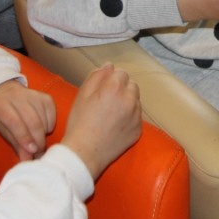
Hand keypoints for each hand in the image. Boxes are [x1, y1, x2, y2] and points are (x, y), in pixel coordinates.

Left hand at [0, 80, 57, 160]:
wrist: (7, 96)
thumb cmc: (4, 117)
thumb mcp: (5, 132)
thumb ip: (16, 145)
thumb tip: (27, 159)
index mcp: (0, 104)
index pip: (14, 122)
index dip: (24, 137)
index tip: (32, 151)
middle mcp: (17, 95)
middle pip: (33, 121)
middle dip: (38, 140)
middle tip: (38, 152)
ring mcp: (33, 94)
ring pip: (44, 120)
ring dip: (43, 135)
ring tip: (37, 140)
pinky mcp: (46, 97)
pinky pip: (52, 116)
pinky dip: (49, 127)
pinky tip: (41, 127)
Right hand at [61, 64, 141, 179]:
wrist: (84, 153)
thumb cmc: (79, 123)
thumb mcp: (82, 95)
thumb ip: (97, 76)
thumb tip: (109, 66)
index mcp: (115, 88)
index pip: (121, 73)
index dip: (110, 80)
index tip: (102, 91)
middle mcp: (130, 99)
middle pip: (131, 85)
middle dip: (122, 89)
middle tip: (107, 102)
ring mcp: (136, 116)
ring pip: (135, 100)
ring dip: (127, 102)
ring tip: (110, 115)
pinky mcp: (138, 130)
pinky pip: (136, 117)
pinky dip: (129, 118)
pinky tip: (115, 126)